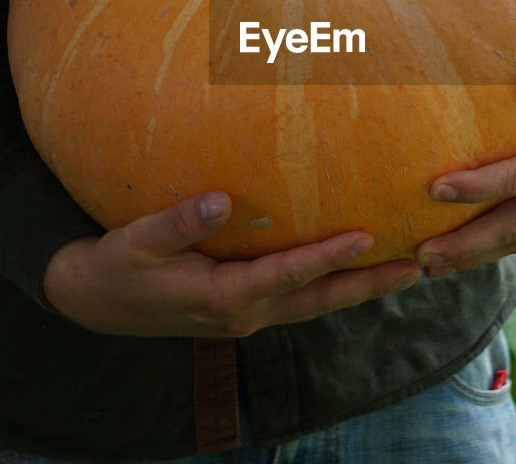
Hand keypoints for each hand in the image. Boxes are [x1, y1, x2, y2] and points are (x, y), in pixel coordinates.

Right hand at [42, 192, 421, 336]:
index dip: (329, 256)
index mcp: (223, 296)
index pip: (289, 274)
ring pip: (316, 304)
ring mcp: (248, 315)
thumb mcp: (135, 243)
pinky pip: (300, 299)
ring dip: (361, 289)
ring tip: (407, 269)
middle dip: (369, 285)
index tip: (368, 236)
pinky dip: (333, 286)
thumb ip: (177, 221)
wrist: (96, 303)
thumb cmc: (116, 268)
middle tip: (419, 267)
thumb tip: (220, 200)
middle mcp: (245, 313)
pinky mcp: (246, 308)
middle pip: (320, 300)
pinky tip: (357, 269)